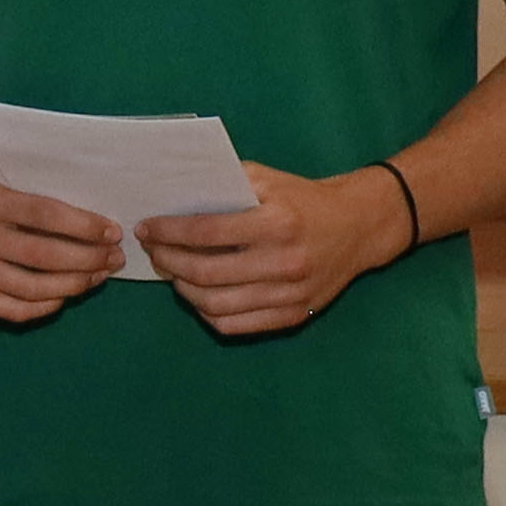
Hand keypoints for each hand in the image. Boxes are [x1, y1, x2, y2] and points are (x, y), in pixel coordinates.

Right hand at [0, 154, 127, 323]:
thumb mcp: (1, 175)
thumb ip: (37, 197)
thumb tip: (95, 225)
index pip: (44, 215)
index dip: (84, 226)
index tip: (113, 232)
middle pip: (41, 256)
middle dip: (87, 260)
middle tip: (114, 259)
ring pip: (30, 287)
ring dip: (73, 285)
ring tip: (97, 277)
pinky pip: (10, 309)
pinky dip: (44, 306)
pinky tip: (64, 296)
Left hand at [143, 162, 406, 338]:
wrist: (359, 227)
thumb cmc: (305, 200)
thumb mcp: (268, 180)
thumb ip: (225, 185)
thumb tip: (173, 195)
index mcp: (277, 223)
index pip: (206, 232)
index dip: (168, 232)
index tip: (146, 228)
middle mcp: (284, 262)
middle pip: (205, 272)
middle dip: (168, 261)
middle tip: (153, 252)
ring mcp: (290, 294)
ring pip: (215, 304)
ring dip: (183, 289)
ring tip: (173, 273)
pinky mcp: (294, 315)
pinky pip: (236, 325)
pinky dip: (207, 313)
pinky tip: (198, 295)